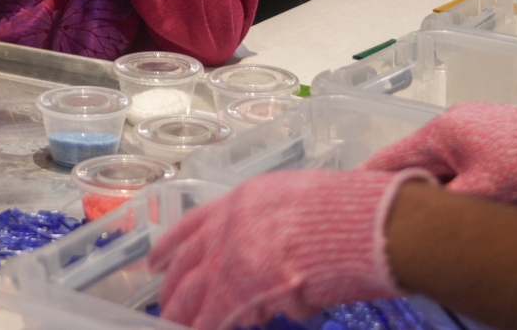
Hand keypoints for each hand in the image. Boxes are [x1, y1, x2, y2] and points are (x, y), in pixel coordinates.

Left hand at [148, 168, 433, 329]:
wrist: (362, 226)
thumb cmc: (344, 210)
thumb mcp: (294, 199)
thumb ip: (267, 223)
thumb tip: (262, 250)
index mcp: (239, 202)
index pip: (190, 226)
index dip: (169, 246)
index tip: (153, 260)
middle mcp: (227, 229)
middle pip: (185, 264)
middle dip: (173, 288)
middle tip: (164, 304)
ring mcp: (231, 261)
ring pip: (193, 294)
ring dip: (183, 313)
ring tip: (175, 324)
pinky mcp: (242, 293)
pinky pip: (215, 318)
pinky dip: (206, 327)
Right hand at [361, 102, 516, 204]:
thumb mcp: (482, 191)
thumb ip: (444, 203)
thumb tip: (417, 219)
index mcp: (438, 132)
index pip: (389, 158)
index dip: (366, 178)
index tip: (347, 195)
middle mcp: (448, 123)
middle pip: (413, 161)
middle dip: (402, 187)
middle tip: (386, 214)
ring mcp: (470, 126)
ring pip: (437, 163)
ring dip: (430, 185)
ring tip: (421, 212)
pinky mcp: (490, 135)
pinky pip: (457, 160)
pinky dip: (450, 179)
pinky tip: (456, 199)